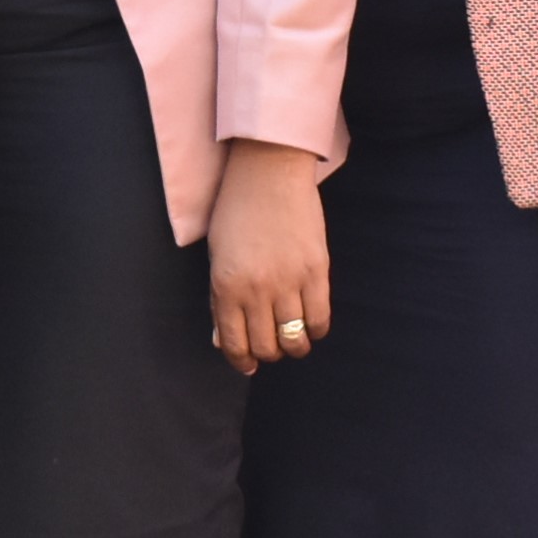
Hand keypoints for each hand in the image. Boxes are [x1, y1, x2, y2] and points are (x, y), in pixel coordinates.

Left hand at [205, 139, 330, 371]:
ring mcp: (289, 281)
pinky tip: (309, 324)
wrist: (268, 172)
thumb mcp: (216, 257)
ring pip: (295, 339)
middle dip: (267, 354)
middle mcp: (257, 289)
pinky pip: (320, 318)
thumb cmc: (236, 212)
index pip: (235, 344)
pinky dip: (316, 330)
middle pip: (266, 346)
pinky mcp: (317, 270)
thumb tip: (222, 341)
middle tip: (269, 346)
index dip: (242, 361)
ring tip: (291, 338)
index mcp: (226, 286)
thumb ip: (219, 301)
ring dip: (293, 347)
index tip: (248, 364)